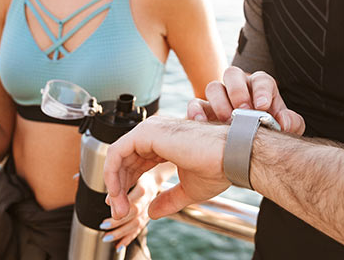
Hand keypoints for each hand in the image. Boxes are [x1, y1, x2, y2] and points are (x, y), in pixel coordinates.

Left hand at [99, 170, 158, 251]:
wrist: (156, 179)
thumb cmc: (136, 173)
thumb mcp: (125, 169)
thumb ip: (102, 176)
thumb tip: (75, 178)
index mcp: (144, 186)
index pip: (133, 193)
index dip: (121, 198)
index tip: (106, 202)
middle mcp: (148, 200)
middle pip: (134, 211)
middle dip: (118, 220)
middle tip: (102, 225)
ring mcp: (148, 211)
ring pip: (136, 224)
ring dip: (121, 232)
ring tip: (106, 238)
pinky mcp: (146, 218)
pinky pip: (138, 231)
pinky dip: (128, 239)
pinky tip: (118, 246)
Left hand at [105, 116, 230, 221]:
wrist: (231, 157)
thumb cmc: (218, 167)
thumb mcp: (188, 189)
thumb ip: (168, 199)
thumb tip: (151, 212)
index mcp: (165, 142)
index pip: (136, 161)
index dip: (126, 183)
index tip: (123, 205)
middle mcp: (155, 133)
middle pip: (124, 159)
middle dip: (117, 186)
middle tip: (117, 210)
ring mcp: (150, 130)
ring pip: (117, 156)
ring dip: (114, 184)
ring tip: (118, 206)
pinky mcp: (146, 133)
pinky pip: (116, 153)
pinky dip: (112, 173)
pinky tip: (118, 192)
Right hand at [187, 66, 304, 134]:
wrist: (249, 149)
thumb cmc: (269, 131)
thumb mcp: (285, 128)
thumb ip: (291, 122)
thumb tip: (284, 122)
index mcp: (259, 88)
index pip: (261, 80)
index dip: (261, 90)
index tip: (263, 106)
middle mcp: (238, 88)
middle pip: (232, 74)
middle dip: (238, 91)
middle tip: (243, 110)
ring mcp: (219, 98)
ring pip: (213, 87)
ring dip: (219, 102)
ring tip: (227, 121)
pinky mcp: (203, 111)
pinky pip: (195, 104)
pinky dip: (196, 112)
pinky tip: (203, 124)